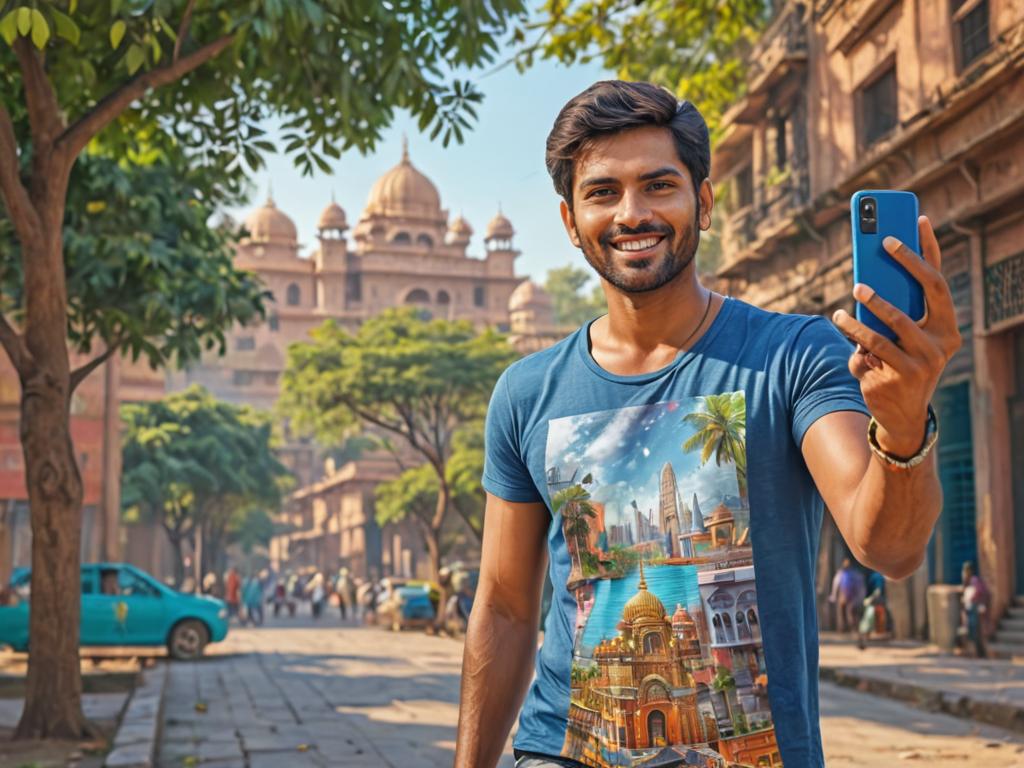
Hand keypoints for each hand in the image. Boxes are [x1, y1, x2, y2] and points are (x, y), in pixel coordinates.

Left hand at [832, 215, 961, 456]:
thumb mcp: (898, 339)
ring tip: (841, 308)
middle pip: (927, 292)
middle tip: (878, 249)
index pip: (937, 280)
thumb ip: (889, 313)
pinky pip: (869, 352)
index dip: (927, 249)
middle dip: (906, 264)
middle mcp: (942, 342)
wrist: (901, 416)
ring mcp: (924, 362)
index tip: (914, 218)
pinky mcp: (900, 378)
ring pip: (887, 327)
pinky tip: (846, 336)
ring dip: (861, 314)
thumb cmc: (897, 366)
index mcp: (946, 327)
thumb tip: (865, 282)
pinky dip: (854, 345)